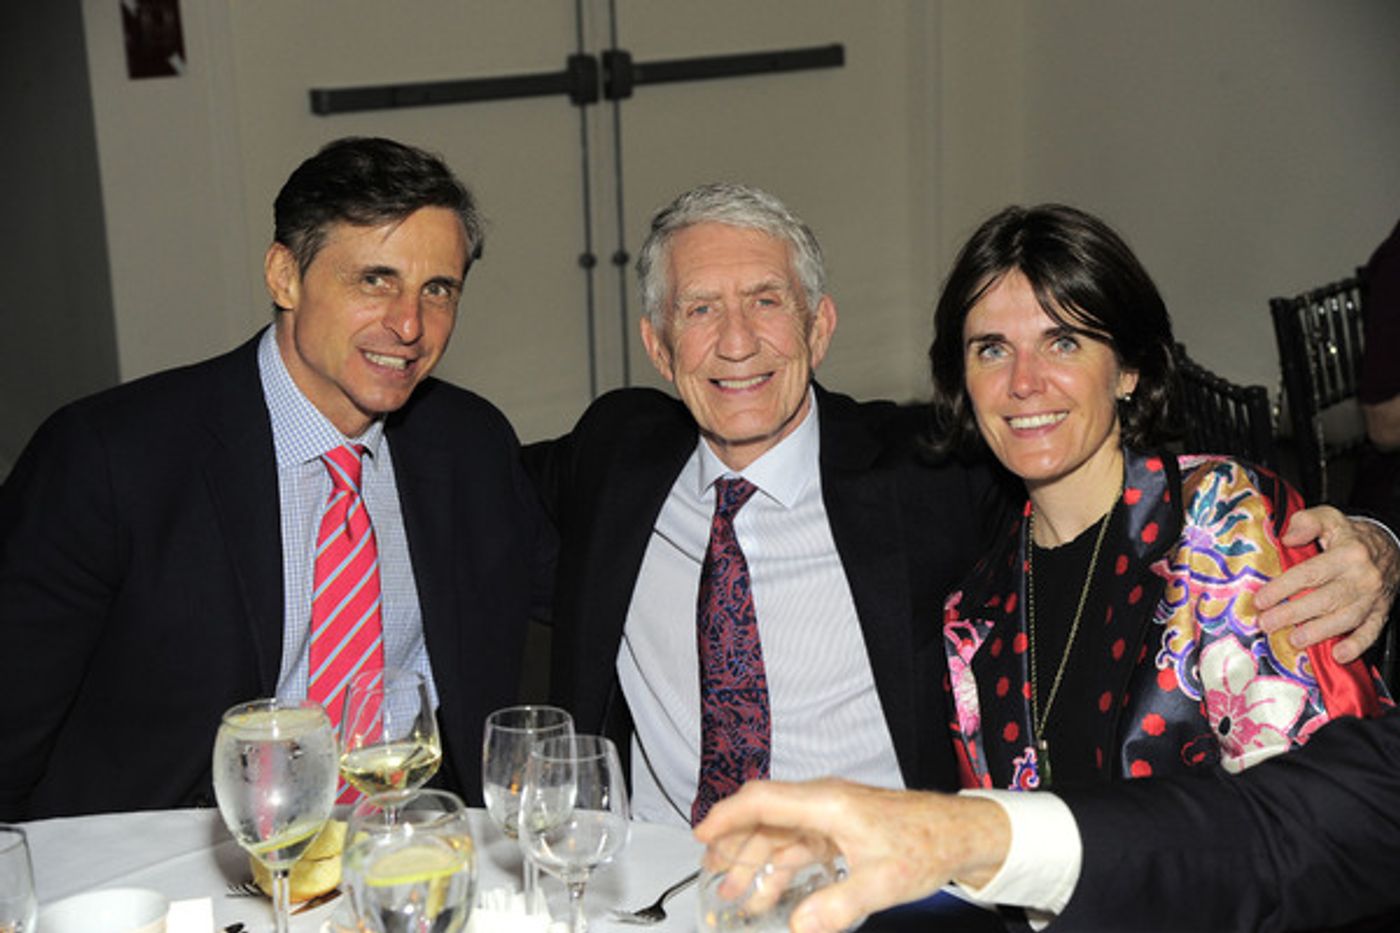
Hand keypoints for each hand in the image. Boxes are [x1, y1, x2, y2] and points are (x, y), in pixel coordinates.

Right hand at [694, 779, 1009, 932]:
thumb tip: (798, 927)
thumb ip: (836, 906)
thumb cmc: (926, 842)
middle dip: (733, 846)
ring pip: (779, 835)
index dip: (727, 816)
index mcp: (827, 803)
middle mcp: (823, 803)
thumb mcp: (880, 882)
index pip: (763, 801)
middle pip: (764, 818)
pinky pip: (798, 845)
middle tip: (709, 873)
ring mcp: (830, 816)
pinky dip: (779, 868)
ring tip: (731, 892)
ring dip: (755, 862)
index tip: (701, 835)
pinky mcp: (840, 829)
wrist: (959, 832)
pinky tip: (770, 894)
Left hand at [1256, 506, 1398, 662]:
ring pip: (1345, 619)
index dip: (1283, 587)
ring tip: (1294, 640)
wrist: (1392, 548)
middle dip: (1293, 614)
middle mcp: (1362, 577)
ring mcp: (1372, 598)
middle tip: (1267, 623)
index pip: (1310, 573)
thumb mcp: (1330, 518)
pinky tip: (1338, 654)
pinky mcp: (1380, 612)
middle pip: (1325, 599)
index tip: (1261, 599)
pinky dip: (1355, 645)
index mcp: (1347, 553)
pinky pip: (1370, 632)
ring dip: (1319, 632)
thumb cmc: (1352, 536)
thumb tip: (1287, 537)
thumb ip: (1307, 522)